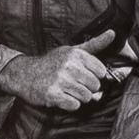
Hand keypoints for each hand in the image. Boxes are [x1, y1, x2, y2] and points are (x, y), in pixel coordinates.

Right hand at [0, 31, 114, 111]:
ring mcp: (60, 80)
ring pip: (86, 97)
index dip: (95, 76)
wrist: (25, 74)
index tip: (84, 75)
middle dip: (87, 88)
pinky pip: (74, 105)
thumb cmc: (52, 63)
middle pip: (95, 85)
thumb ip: (95, 44)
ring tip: (68, 90)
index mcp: (76, 54)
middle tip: (74, 84)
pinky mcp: (53, 94)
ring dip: (79, 97)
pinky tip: (63, 97)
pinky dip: (70, 104)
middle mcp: (69, 65)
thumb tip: (113, 33)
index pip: (101, 71)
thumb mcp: (72, 50)